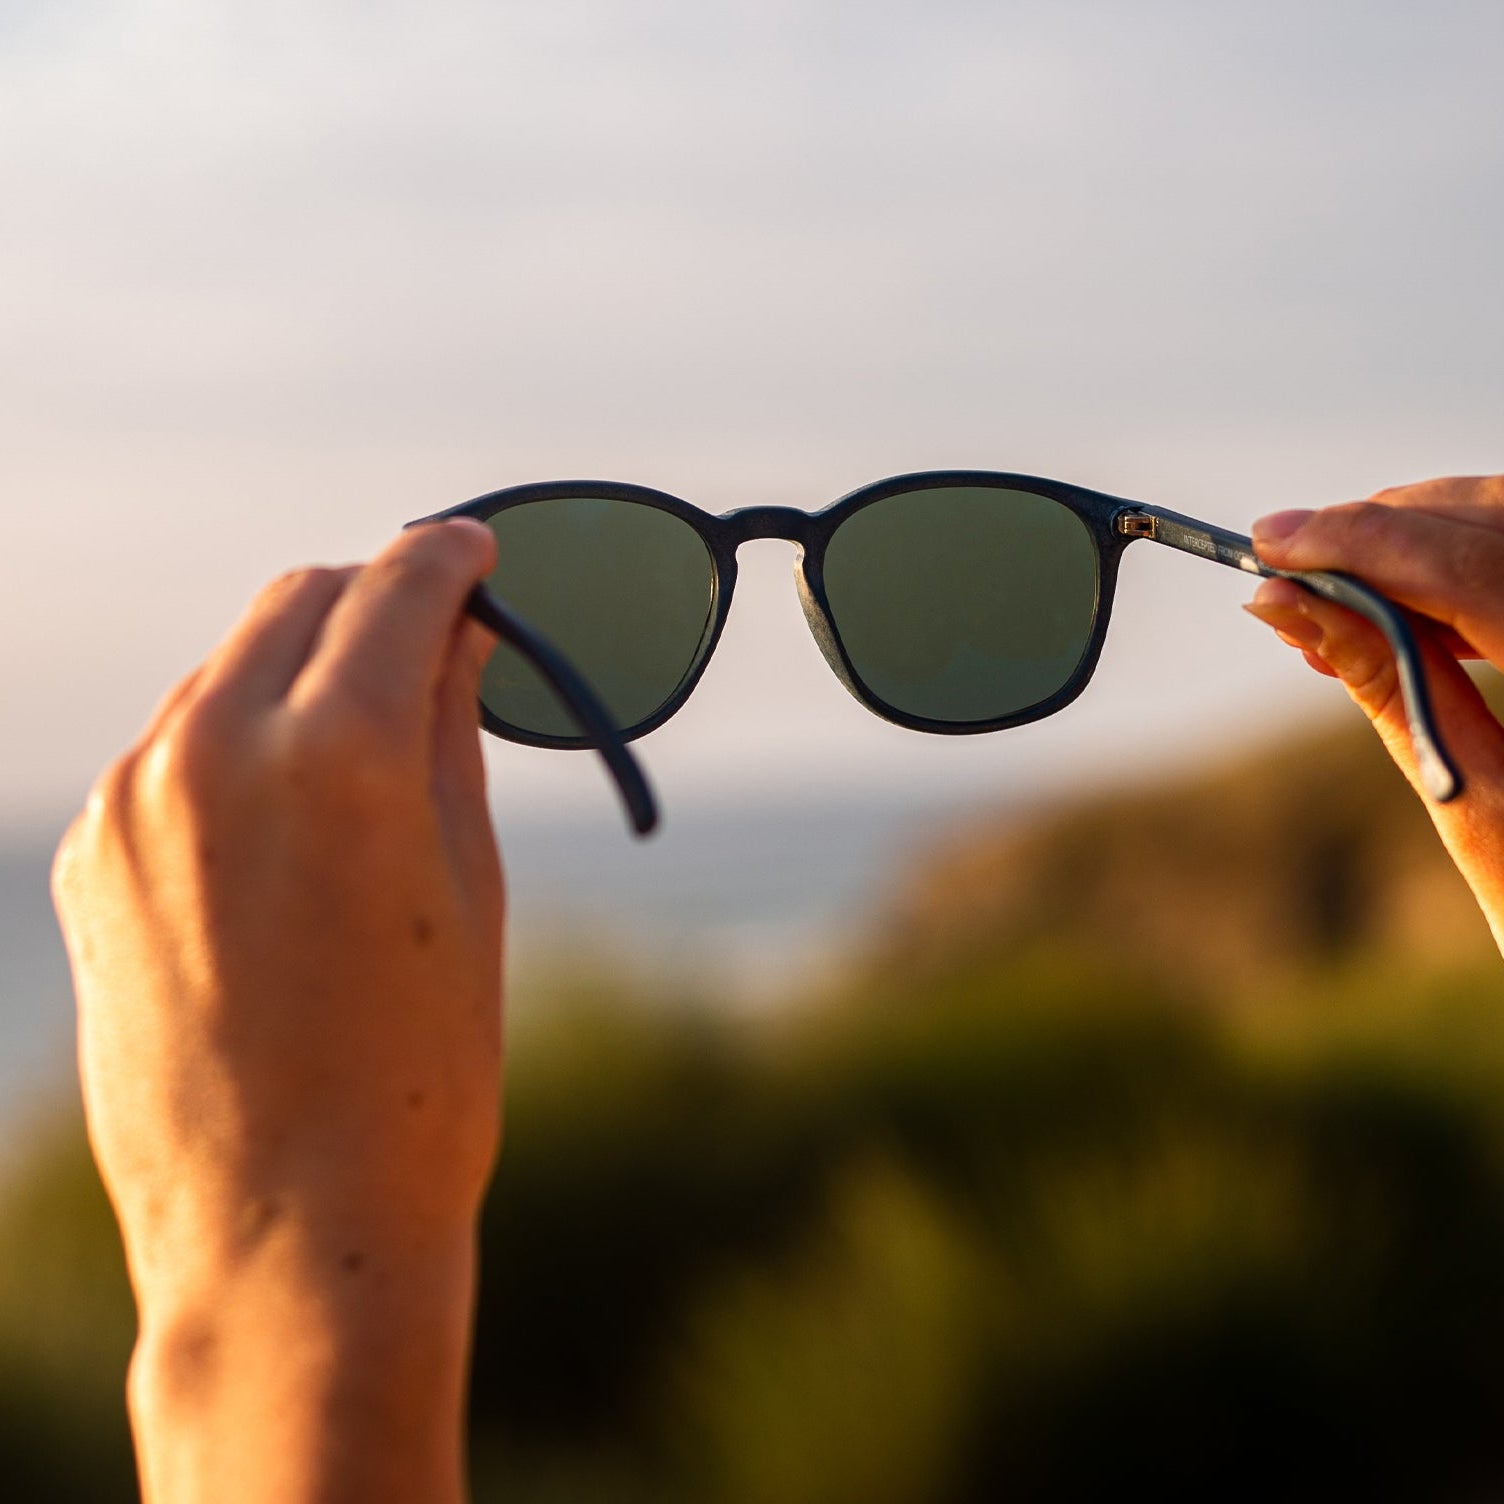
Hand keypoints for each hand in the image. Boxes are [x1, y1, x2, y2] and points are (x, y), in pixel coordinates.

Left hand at [51, 519, 501, 1503]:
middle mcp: (212, 751)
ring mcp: (132, 805)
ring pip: (229, 670)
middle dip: (372, 600)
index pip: (397, 585)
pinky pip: (174, 750)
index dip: (448, 556)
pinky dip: (238, 745)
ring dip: (301, 673)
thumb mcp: (470, 885)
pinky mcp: (89, 858)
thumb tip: (452, 643)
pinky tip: (284, 824)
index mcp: (337, 752)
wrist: (287, 1232)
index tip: (473, 552)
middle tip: (431, 637)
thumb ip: (450, 736)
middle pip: (298, 600)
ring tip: (362, 747)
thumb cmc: (420, 1074)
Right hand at [1245, 475, 1503, 952]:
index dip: (1363, 542)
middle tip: (1286, 560)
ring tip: (1325, 599)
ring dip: (1414, 547)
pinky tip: (1397, 612)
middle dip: (1383, 530)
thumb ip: (1385, 683)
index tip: (1273, 545)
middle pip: (1495, 521)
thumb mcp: (1472, 795)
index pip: (1472, 564)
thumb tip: (1287, 604)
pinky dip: (1458, 573)